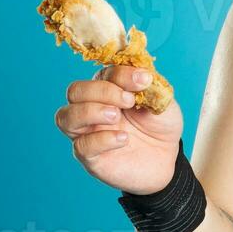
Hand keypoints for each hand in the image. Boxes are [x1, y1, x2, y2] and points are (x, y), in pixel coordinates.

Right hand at [54, 64, 183, 194]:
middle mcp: (91, 108)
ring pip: (65, 117)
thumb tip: (142, 74)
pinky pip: (81, 146)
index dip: (122, 74)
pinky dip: (101, 139)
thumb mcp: (161, 101)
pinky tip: (123, 139)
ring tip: (116, 116)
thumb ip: (150, 87)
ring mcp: (87, 133)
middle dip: (101, 91)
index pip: (103, 74)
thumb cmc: (159, 125)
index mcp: (107, 89)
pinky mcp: (90, 157)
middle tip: (129, 100)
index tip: (144, 79)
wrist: (167, 157)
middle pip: (75, 91)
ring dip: (89, 112)